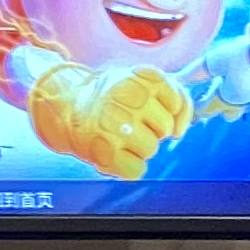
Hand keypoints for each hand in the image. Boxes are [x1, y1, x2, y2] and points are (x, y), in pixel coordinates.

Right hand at [26, 64, 193, 178]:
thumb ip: (176, 96)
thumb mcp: (145, 81)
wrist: (69, 106)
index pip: (176, 104)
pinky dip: (128, 166)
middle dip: (153, 129)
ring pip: (151, 150)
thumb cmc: (115, 97)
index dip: (167, 111)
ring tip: (120, 135)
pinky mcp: (105, 152)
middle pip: (165, 129)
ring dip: (139, 147)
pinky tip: (116, 151)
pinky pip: (137, 170)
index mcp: (143, 78)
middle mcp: (129, 99)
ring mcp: (116, 126)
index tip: (150, 109)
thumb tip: (180, 129)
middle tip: (131, 121)